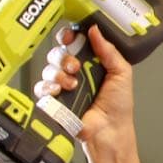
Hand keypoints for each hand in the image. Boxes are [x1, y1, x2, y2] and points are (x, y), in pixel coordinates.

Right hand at [34, 25, 136, 147]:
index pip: (75, 42)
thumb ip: (108, 50)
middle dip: (65, 57)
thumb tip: (95, 30)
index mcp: (92, 62)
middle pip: (59, 53)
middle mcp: (76, 72)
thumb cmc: (119, 107)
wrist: (109, 132)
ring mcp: (64, 86)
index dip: (70, 36)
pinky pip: (41, 88)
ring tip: (73, 84)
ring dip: (59, 74)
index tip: (70, 37)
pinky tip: (59, 91)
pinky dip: (48, 87)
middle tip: (75, 67)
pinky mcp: (54, 100)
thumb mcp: (121, 73)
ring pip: (49, 69)